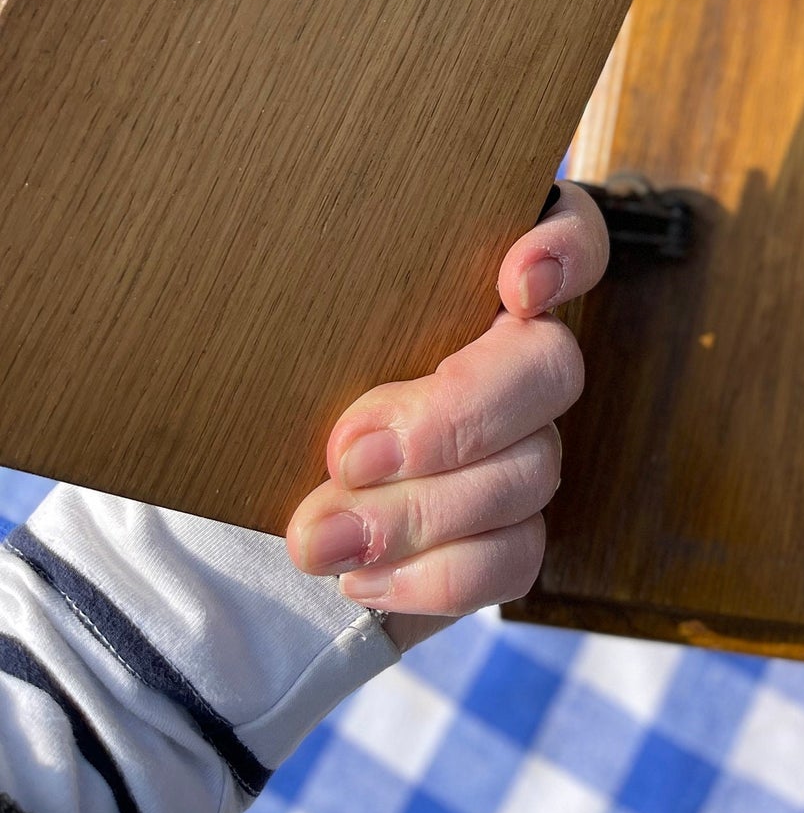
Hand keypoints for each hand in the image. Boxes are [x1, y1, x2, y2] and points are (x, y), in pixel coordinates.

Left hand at [286, 181, 607, 646]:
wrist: (222, 529)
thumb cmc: (248, 405)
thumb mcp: (263, 346)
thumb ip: (300, 320)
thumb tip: (308, 346)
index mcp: (464, 279)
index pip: (570, 234)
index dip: (567, 250)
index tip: (515, 285)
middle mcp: (509, 358)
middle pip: (550, 366)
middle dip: (455, 416)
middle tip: (350, 450)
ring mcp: (520, 447)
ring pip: (531, 469)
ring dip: (419, 511)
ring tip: (317, 536)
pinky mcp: (507, 536)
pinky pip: (516, 556)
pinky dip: (435, 574)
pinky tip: (358, 578)